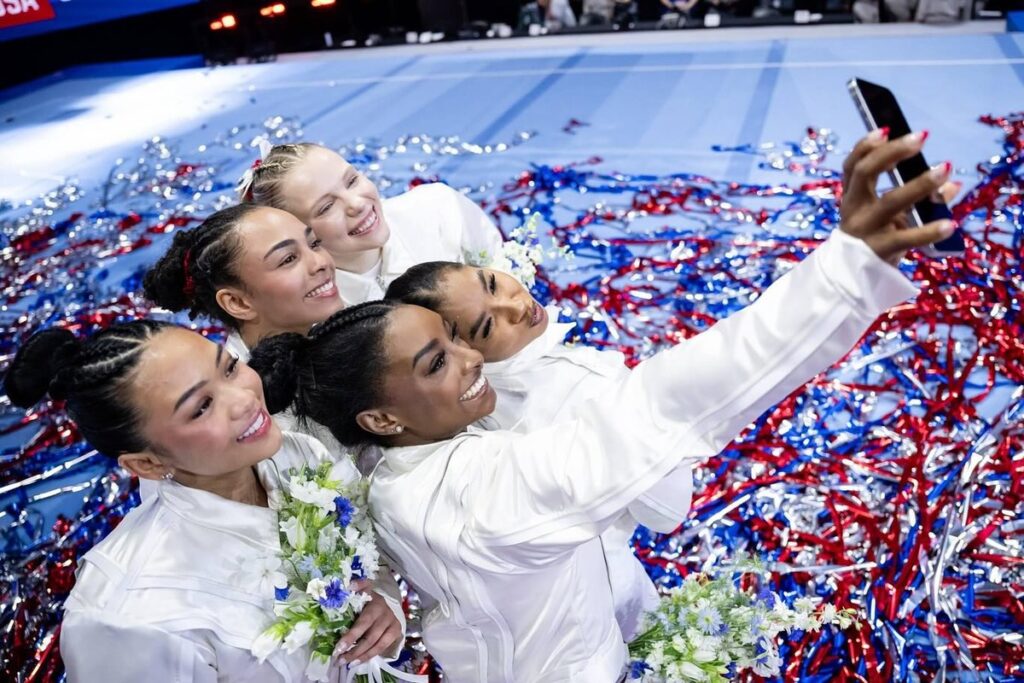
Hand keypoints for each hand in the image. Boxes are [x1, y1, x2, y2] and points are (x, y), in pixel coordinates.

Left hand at [333, 580, 402, 665]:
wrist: (391, 600)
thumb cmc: (372, 597)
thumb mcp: (366, 588)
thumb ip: (359, 586)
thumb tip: (349, 586)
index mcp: (376, 605)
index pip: (363, 623)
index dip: (351, 637)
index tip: (338, 648)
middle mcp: (386, 616)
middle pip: (370, 638)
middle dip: (353, 650)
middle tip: (339, 659)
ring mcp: (393, 625)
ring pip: (377, 645)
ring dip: (361, 656)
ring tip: (347, 663)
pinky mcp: (396, 632)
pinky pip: (383, 648)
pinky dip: (370, 656)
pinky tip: (358, 661)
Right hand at [839, 129, 955, 263]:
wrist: (850, 279)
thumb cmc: (873, 239)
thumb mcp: (890, 216)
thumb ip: (918, 198)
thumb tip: (952, 184)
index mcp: (852, 198)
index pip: (853, 166)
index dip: (865, 146)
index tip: (886, 129)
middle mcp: (854, 210)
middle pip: (866, 174)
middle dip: (892, 153)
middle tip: (921, 138)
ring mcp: (866, 230)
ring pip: (890, 202)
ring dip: (920, 184)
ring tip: (945, 169)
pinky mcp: (878, 251)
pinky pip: (906, 239)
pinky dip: (929, 230)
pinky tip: (949, 223)